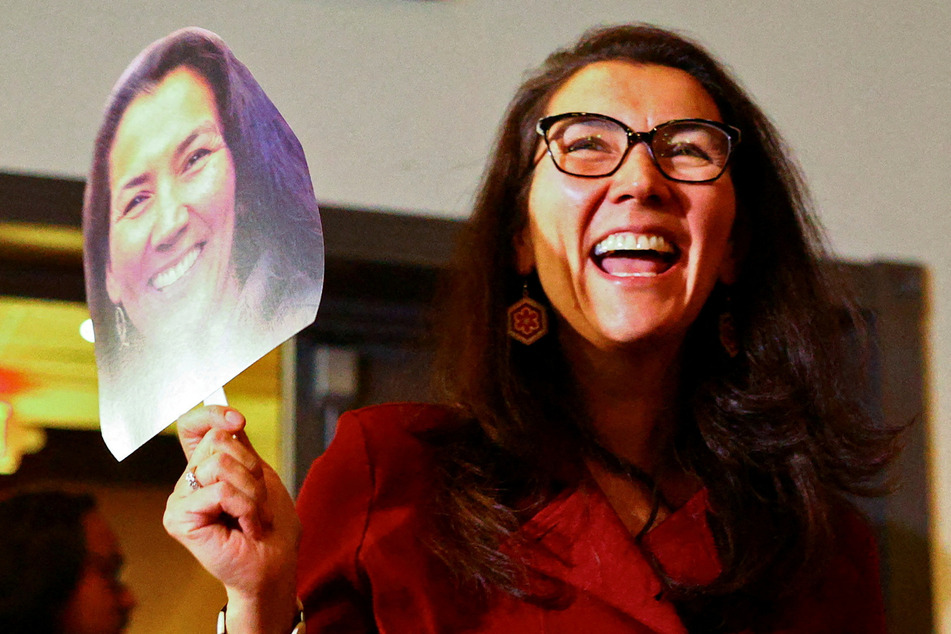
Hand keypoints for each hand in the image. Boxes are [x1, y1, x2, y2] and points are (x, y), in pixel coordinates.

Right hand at [163, 406, 299, 629]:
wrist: (274, 566)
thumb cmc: (271, 527)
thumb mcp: (260, 475)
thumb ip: (241, 447)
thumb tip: (230, 415)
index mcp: (204, 470)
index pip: (192, 427)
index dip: (212, 415)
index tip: (238, 422)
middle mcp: (187, 483)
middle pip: (217, 442)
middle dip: (250, 468)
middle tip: (258, 500)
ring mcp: (179, 501)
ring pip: (219, 464)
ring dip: (252, 492)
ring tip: (254, 517)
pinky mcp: (179, 519)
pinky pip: (220, 491)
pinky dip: (246, 507)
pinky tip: (247, 528)